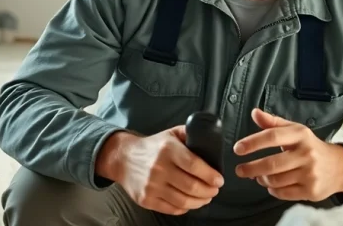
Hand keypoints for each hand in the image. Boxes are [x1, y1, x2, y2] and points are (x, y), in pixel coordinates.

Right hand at [97, 127, 223, 214]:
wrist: (123, 158)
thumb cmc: (152, 146)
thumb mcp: (171, 133)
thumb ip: (190, 133)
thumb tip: (210, 138)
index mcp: (167, 149)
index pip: (195, 165)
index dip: (211, 175)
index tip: (219, 180)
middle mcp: (159, 168)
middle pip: (192, 186)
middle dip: (209, 191)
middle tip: (215, 190)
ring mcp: (151, 186)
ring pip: (183, 201)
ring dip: (200, 202)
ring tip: (206, 197)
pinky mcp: (146, 199)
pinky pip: (172, 209)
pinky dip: (185, 208)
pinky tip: (190, 202)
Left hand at [233, 109, 342, 201]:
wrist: (339, 167)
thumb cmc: (310, 146)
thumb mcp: (295, 130)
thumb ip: (273, 123)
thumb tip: (254, 112)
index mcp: (300, 135)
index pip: (272, 136)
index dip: (252, 143)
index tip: (238, 149)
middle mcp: (306, 153)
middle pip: (271, 164)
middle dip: (251, 168)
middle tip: (240, 170)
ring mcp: (310, 174)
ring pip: (275, 180)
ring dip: (262, 179)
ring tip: (259, 176)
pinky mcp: (311, 191)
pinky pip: (283, 193)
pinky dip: (273, 190)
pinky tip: (272, 185)